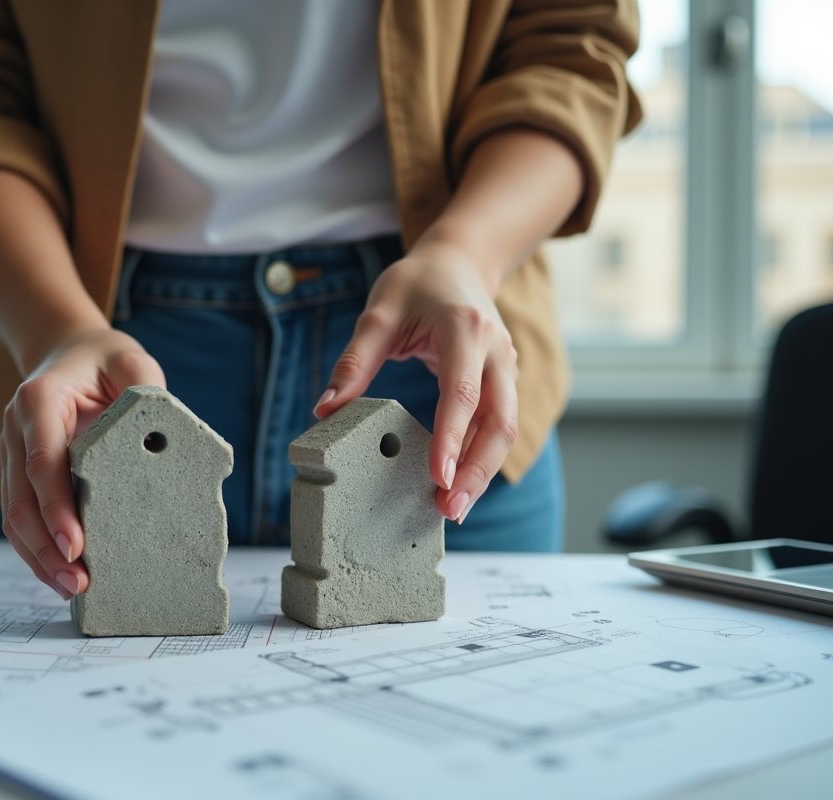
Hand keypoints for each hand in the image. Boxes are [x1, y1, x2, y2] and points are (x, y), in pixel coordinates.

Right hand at [0, 329, 165, 598]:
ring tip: (72, 589)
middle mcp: (16, 429)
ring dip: (38, 558)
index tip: (76, 545)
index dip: (56, 507)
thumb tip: (163, 430)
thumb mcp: (130, 359)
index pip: (43, 462)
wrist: (68, 353)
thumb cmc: (102, 361)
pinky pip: (22, 517)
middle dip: (45, 548)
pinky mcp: (19, 474)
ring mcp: (13, 453)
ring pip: (15, 516)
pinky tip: (61, 574)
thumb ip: (145, 386)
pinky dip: (38, 550)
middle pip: (21, 500)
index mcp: (39, 401)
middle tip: (77, 583)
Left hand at [313, 239, 518, 523]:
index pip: (462, 392)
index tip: (439, 477)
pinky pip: (498, 426)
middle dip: (477, 471)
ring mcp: (506, 369)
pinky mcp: (503, 383)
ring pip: (504, 429)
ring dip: (482, 472)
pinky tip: (459, 485)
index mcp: (466, 330)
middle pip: (499, 421)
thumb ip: (354, 361)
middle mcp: (496, 353)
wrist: (459, 264)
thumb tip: (326, 409)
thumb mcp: (379, 311)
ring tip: (453, 509)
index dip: (451, 437)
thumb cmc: (417, 284)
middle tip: (450, 510)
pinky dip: (481, 458)